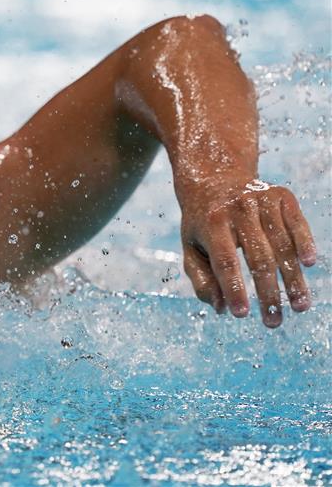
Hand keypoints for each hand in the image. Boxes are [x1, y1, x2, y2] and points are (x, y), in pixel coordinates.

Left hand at [179, 177, 315, 327]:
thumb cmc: (203, 223)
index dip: (233, 288)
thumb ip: (201, 279)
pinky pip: (297, 223)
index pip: (224, 261)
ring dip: (293, 279)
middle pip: (257, 258)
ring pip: (282, 245)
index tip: (242, 314)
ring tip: (300, 306)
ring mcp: (262, 200)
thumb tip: (221, 308)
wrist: (215, 177)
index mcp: (212, 223)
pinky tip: (308, 265)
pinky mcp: (282, 196)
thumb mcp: (191, 248)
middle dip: (268, 293)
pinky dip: (304, 243)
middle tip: (274, 322)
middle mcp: (238, 209)